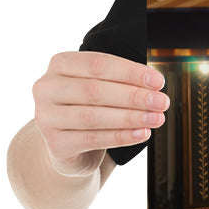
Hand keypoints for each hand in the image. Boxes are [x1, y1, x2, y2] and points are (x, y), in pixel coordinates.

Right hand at [32, 51, 168, 175]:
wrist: (68, 145)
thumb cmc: (91, 107)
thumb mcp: (102, 87)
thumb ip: (122, 82)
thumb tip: (155, 86)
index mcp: (60, 64)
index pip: (98, 64)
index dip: (130, 72)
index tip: (158, 82)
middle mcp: (46, 88)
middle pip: (94, 90)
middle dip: (134, 96)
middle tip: (162, 102)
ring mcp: (46, 117)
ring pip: (93, 116)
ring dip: (131, 117)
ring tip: (157, 118)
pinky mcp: (55, 143)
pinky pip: (93, 139)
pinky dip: (122, 136)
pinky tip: (143, 134)